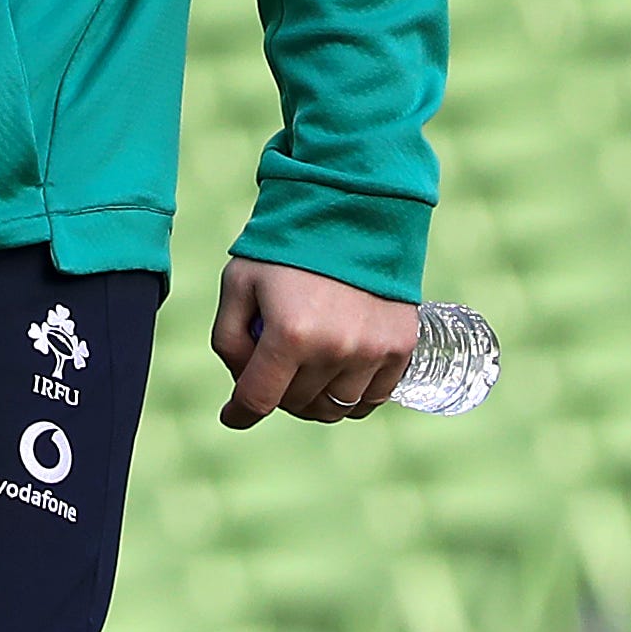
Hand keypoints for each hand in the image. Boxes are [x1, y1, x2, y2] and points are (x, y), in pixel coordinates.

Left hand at [212, 256, 416, 426]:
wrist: (352, 215)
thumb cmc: (287, 249)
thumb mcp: (239, 284)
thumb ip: (230, 338)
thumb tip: (240, 387)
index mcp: (290, 333)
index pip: (259, 398)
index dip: (240, 413)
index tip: (232, 416)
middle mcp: (335, 349)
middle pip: (296, 404)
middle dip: (276, 392)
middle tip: (272, 368)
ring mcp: (372, 352)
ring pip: (335, 408)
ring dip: (313, 398)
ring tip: (305, 370)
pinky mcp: (400, 349)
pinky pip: (372, 399)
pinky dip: (351, 396)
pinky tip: (337, 374)